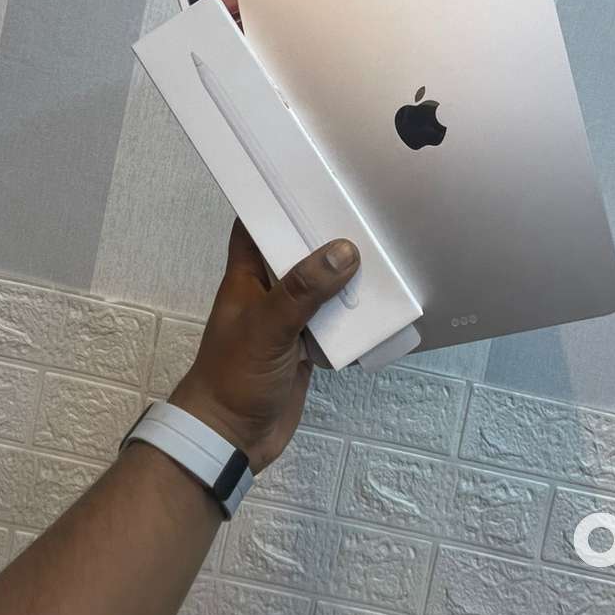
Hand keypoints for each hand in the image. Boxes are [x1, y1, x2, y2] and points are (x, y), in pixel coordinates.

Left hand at [170, 220, 358, 473]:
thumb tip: (344, 251)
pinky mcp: (308, 345)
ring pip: (321, 286)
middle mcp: (268, 290)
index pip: (257, 224)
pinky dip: (354, 313)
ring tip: (382, 246)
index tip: (310, 175)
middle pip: (299, 252)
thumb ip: (303, 290)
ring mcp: (289, 319)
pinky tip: (382, 299)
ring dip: (345, 276)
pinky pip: (335, 321)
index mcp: (246, 275)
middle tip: (363, 208)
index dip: (276, 200)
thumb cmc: (235, 374)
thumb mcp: (267, 326)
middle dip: (326, 236)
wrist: (232, 439)